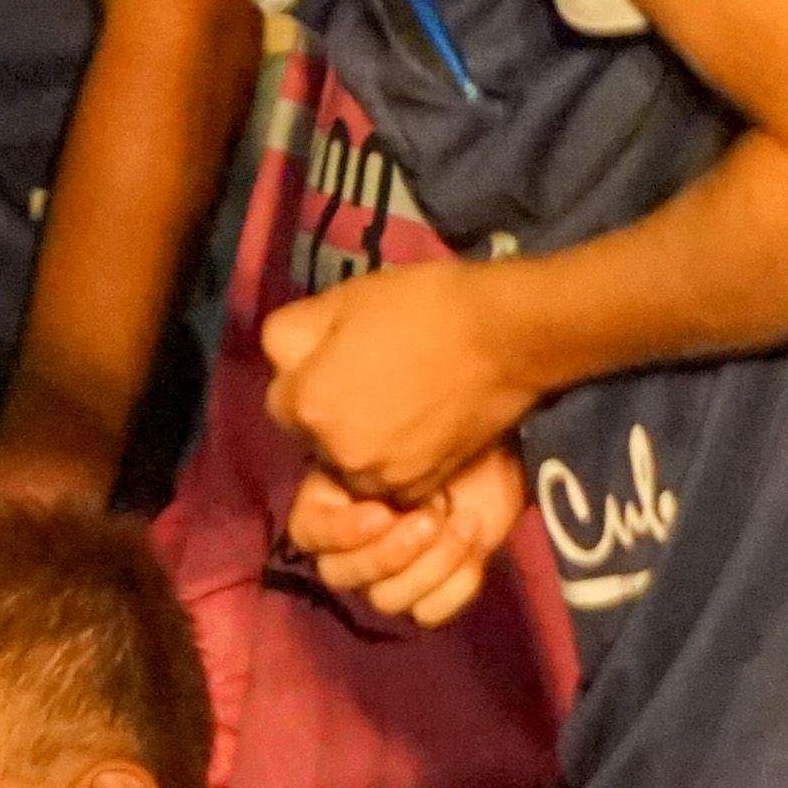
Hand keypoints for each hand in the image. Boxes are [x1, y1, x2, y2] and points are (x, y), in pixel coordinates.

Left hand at [263, 260, 536, 502]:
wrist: (506, 336)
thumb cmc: (422, 306)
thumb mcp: (341, 300)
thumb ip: (292, 333)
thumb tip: (281, 359)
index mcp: (309, 403)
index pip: (282, 401)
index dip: (308, 378)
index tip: (338, 360)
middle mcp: (336, 451)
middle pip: (316, 436)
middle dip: (332, 414)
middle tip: (373, 381)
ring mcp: (381, 476)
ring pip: (352, 462)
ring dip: (364, 442)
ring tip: (401, 405)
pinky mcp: (421, 487)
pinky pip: (391, 481)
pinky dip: (400, 461)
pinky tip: (423, 427)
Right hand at [285, 442, 529, 628]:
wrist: (489, 463)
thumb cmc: (435, 441)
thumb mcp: (397, 438)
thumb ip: (363, 454)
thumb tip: (347, 457)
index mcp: (329, 507)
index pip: (308, 533)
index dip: (341, 533)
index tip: (381, 512)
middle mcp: (348, 550)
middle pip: (341, 576)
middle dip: (390, 552)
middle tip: (430, 518)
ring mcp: (385, 580)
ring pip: (387, 600)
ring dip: (433, 563)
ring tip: (465, 523)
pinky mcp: (426, 597)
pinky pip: (429, 612)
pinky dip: (458, 582)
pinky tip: (476, 545)